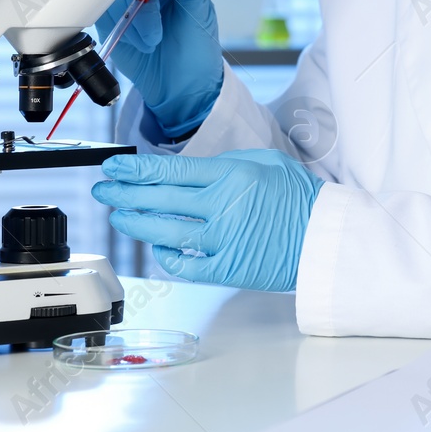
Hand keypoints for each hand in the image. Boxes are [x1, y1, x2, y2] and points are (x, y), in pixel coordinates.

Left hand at [91, 149, 324, 290]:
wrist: (326, 238)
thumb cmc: (301, 199)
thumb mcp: (268, 162)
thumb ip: (228, 164)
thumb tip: (189, 172)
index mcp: (233, 175)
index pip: (171, 171)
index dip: (136, 170)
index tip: (115, 168)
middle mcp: (223, 206)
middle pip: (159, 199)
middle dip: (124, 193)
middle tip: (104, 189)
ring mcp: (222, 240)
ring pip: (162, 232)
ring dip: (134, 223)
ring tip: (118, 216)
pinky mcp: (226, 269)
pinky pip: (183, 264)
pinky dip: (165, 255)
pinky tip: (157, 246)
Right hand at [96, 0, 222, 136]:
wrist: (181, 87)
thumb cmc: (198, 47)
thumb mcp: (200, 9)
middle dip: (138, 1)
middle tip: (152, 24)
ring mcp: (125, 3)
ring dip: (131, 20)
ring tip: (152, 41)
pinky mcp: (109, 22)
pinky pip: (100, 13)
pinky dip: (117, 27)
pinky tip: (134, 41)